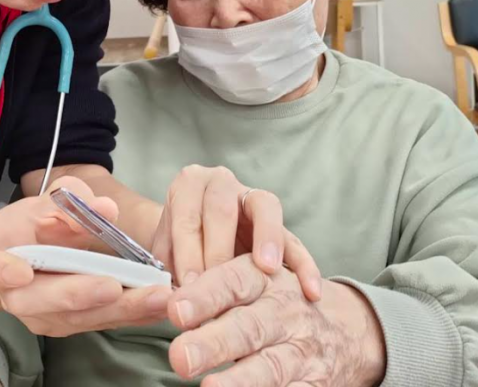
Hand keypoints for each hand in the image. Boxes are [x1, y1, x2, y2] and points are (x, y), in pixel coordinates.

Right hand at [0, 176, 173, 336]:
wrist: (29, 255)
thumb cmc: (30, 225)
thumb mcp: (45, 199)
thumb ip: (70, 198)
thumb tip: (103, 208)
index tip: (22, 271)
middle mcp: (9, 292)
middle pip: (33, 301)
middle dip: (76, 295)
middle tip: (112, 286)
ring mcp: (38, 314)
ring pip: (74, 319)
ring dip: (117, 309)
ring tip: (155, 295)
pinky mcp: (69, 324)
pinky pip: (99, 322)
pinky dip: (131, 314)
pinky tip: (158, 304)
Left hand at [151, 166, 321, 299]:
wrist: (199, 243)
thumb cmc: (180, 249)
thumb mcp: (167, 255)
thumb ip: (168, 270)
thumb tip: (176, 295)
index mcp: (188, 184)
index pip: (186, 213)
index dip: (186, 250)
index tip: (188, 285)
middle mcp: (220, 182)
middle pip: (222, 208)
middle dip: (218, 249)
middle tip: (218, 285)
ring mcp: (252, 197)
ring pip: (264, 207)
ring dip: (266, 238)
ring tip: (267, 269)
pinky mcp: (280, 222)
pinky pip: (294, 238)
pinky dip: (303, 264)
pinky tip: (309, 290)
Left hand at [167, 254, 386, 386]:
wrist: (347, 329)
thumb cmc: (276, 301)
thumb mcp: (254, 281)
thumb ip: (213, 288)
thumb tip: (163, 301)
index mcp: (264, 278)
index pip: (232, 283)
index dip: (204, 296)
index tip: (175, 310)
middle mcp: (285, 312)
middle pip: (248, 327)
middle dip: (214, 343)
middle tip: (179, 357)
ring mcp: (301, 350)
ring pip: (271, 366)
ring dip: (241, 380)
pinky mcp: (314, 383)